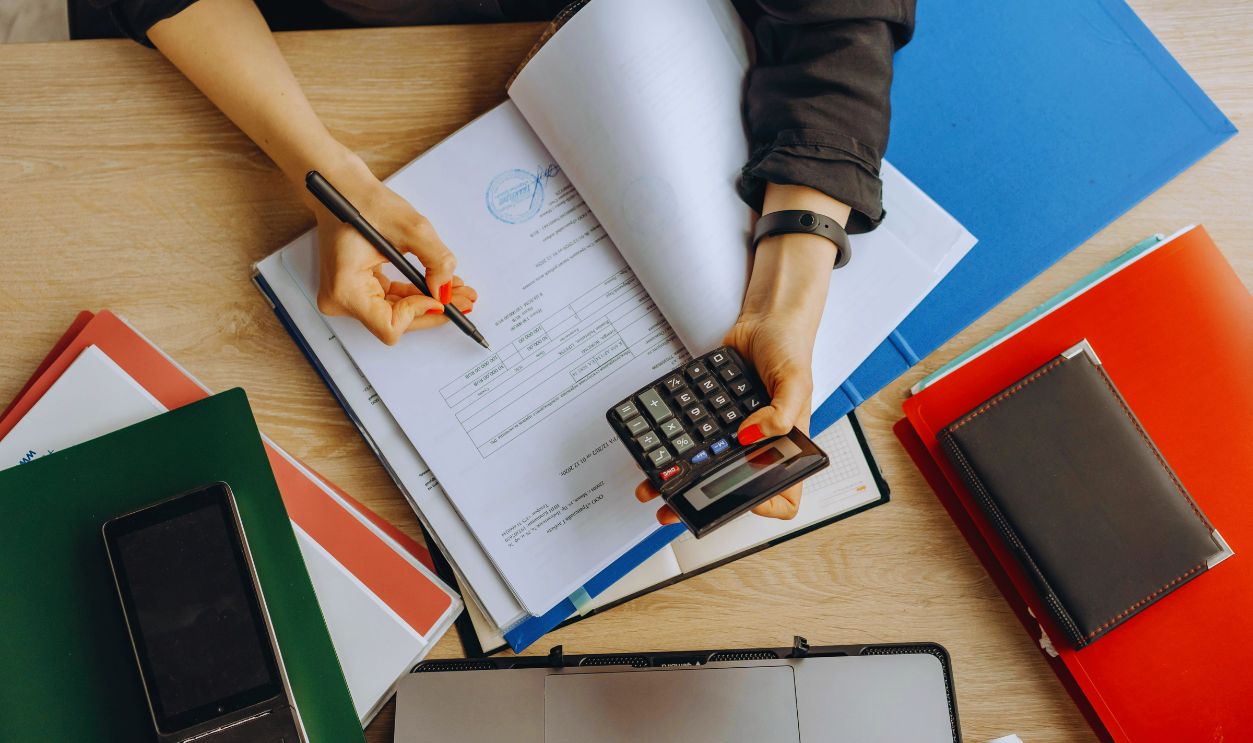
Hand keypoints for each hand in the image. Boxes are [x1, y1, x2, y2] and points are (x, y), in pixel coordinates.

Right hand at [309, 156, 476, 344]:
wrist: (341, 187)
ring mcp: (346, 296)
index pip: (389, 325)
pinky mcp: (355, 289)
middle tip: (464, 301)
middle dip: (432, 310)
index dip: (419, 313)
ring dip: (427, 302)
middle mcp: (340, 299)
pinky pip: (390, 301)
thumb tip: (445, 289)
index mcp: (345, 288)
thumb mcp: (411, 228)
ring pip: (396, 313)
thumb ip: (436, 260)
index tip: (440, 297)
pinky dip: (414, 294)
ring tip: (457, 291)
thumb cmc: (363, 202)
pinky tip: (437, 285)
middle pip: (395, 323)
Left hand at [634, 309, 816, 523]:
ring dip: (680, 477)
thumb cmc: (790, 349)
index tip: (741, 503)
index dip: (766, 506)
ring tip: (653, 486)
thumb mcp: (796, 381)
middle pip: (733, 486)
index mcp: (787, 445)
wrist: (764, 321)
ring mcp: (735, 432)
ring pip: (708, 466)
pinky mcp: (713, 415)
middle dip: (702, 500)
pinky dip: (674, 446)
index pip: (783, 493)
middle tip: (674, 509)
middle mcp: (760, 445)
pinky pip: (693, 435)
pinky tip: (656, 448)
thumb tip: (750, 436)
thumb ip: (781, 414)